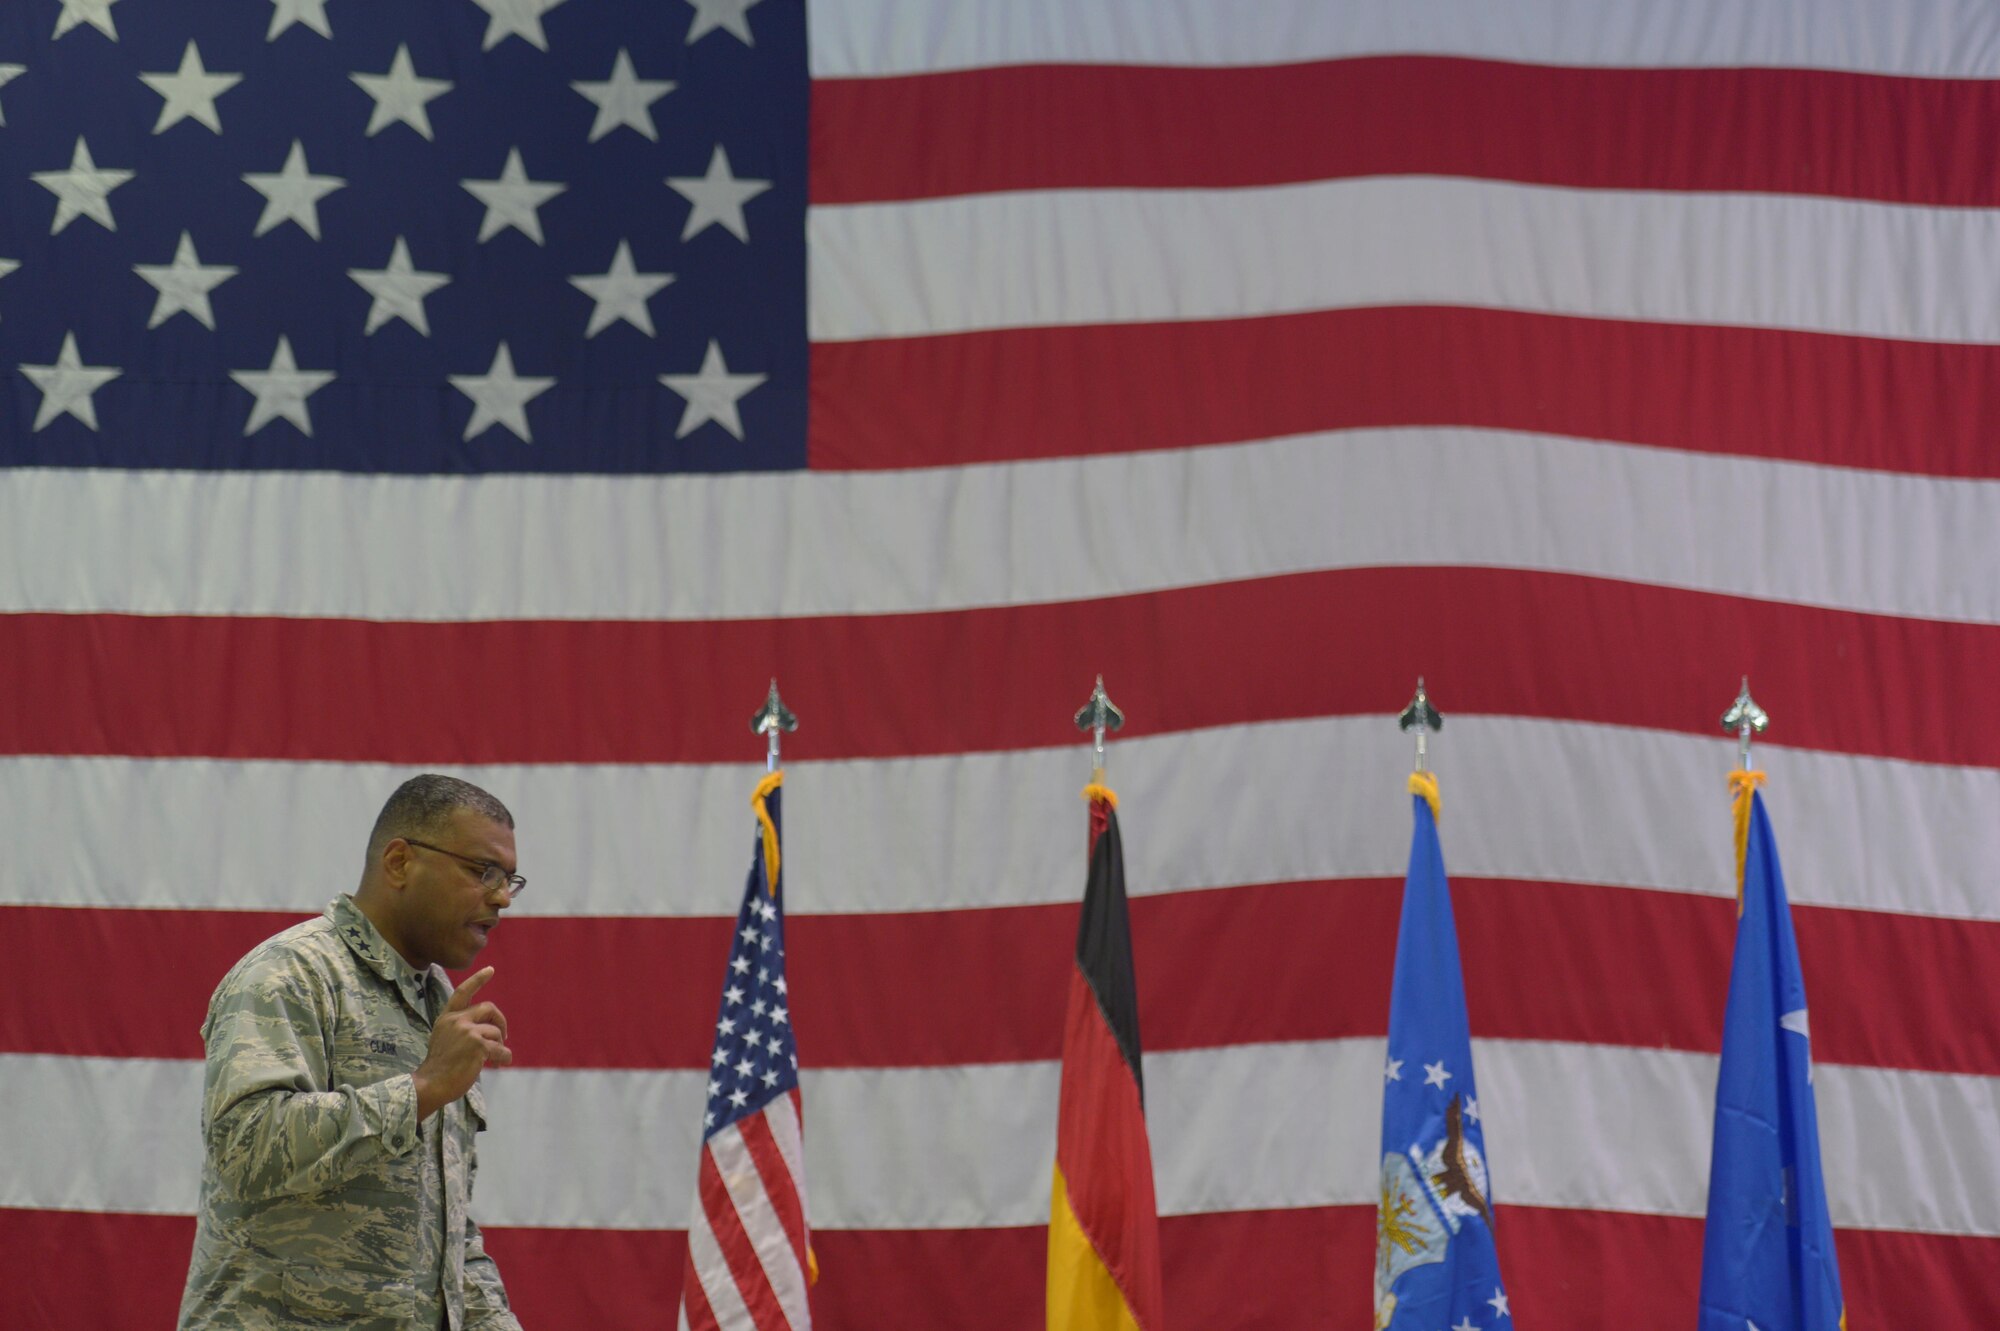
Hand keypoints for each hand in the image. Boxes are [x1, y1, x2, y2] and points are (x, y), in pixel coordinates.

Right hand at [414, 967, 510, 1120]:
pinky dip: (504, 1057)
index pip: (463, 992)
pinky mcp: (478, 1045)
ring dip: (500, 1045)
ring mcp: (468, 1031)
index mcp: (447, 1018)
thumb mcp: (445, 1039)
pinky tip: (499, 1063)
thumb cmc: (439, 1067)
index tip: (490, 969)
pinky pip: (501, 1049)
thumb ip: (462, 1029)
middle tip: (503, 1036)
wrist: (431, 1083)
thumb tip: (488, 1030)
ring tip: (494, 1058)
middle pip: (489, 1008)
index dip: (478, 979)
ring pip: (496, 1032)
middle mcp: (457, 1020)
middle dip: (500, 1021)